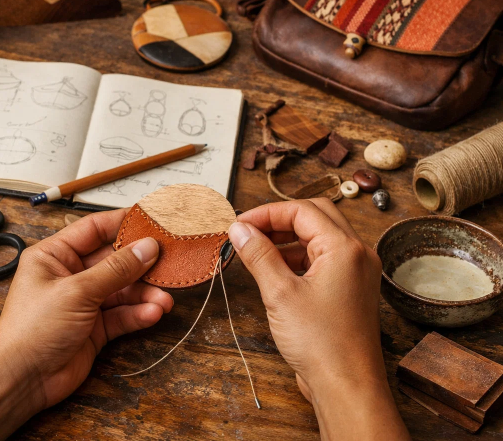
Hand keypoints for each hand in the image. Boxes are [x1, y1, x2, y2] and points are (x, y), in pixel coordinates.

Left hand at [0, 208, 172, 407]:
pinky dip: (138, 313)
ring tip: (164, 298)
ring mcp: (83, 302)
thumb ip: (115, 269)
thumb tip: (146, 247)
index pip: (94, 229)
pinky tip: (153, 313)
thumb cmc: (32, 328)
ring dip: (144, 293)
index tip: (152, 220)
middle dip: (141, 263)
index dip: (123, 223)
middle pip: (113, 260)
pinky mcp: (94, 328)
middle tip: (168, 260)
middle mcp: (70, 275)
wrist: (22, 379)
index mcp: (55, 255)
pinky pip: (122, 314)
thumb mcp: (77, 291)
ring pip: (122, 290)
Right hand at [228, 199, 408, 439]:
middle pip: (314, 217)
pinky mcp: (348, 289)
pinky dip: (296, 258)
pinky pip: (321, 260)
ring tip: (255, 252)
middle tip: (247, 232)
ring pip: (318, 238)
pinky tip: (273, 270)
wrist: (347, 386)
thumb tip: (240, 229)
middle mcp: (356, 254)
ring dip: (286, 239)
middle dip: (278, 220)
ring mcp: (355, 272)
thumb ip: (258, 255)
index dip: (266, 213)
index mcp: (345, 248)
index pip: (302, 210)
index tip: (239, 225)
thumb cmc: (322, 343)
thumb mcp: (280, 293)